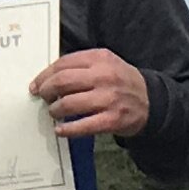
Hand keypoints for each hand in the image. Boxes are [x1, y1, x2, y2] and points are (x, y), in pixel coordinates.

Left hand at [34, 45, 150, 138]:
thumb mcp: (106, 63)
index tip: (37, 84)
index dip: (45, 75)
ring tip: (53, 112)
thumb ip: (81, 65)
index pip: (63, 64)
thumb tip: (50, 77)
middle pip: (62, 82)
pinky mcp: (112, 119)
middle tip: (43, 97)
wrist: (151, 101)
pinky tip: (60, 130)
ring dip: (54, 110)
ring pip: (69, 104)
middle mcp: (104, 76)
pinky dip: (67, 130)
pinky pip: (82, 126)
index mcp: (100, 59)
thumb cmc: (122, 82)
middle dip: (46, 91)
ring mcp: (108, 99)